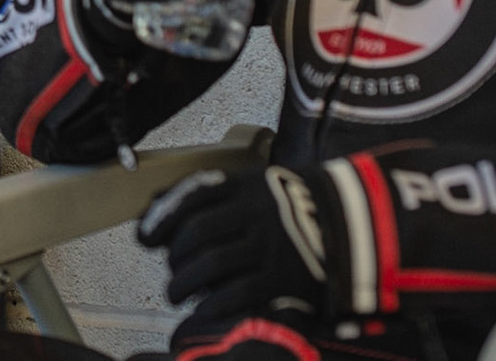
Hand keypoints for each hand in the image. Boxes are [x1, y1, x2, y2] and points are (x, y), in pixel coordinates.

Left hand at [137, 165, 326, 323]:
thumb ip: (210, 196)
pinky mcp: (284, 277)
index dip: (161, 218)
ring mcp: (272, 244)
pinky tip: (203, 310)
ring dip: (184, 283)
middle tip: (170, 271)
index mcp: (246, 186)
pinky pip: (237, 292)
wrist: (351, 224)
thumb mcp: (253, 189)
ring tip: (177, 293)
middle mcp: (257, 211)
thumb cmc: (292, 208)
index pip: (192, 196)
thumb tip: (153, 206)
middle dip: (174, 256)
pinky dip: (212, 304)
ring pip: (211, 263)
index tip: (143, 237)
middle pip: (197, 232)